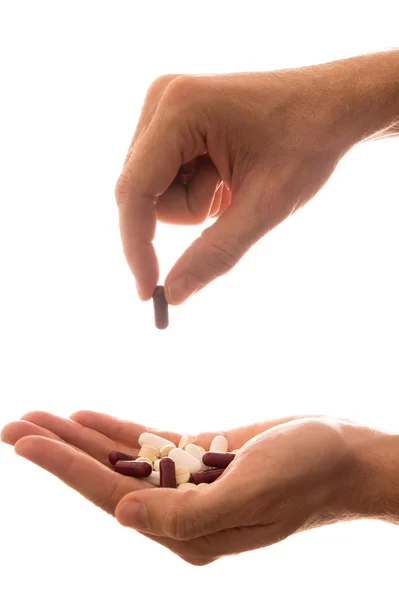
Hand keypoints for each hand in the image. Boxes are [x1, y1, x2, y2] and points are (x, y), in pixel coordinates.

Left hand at [1, 411, 383, 563]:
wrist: (343, 456)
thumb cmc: (308, 474)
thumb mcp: (253, 493)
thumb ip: (187, 514)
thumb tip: (124, 515)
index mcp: (190, 531)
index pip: (113, 496)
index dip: (65, 467)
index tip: (25, 440)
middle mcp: (181, 512)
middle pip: (106, 478)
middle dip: (59, 452)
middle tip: (15, 424)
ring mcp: (189, 485)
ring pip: (122, 459)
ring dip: (81, 439)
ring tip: (40, 417)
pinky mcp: (200, 459)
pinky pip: (148, 444)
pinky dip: (116, 431)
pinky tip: (87, 418)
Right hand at [115, 59, 361, 304]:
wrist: (335, 104)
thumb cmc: (309, 144)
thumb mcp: (265, 206)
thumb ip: (215, 253)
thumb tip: (172, 295)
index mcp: (179, 108)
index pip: (134, 191)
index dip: (136, 246)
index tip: (146, 292)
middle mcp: (162, 98)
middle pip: (142, 193)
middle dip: (187, 212)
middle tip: (230, 200)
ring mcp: (166, 103)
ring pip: (154, 190)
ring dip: (194, 202)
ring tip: (234, 180)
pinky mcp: (174, 117)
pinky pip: (166, 177)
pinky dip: (196, 189)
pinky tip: (227, 172)